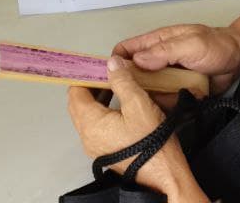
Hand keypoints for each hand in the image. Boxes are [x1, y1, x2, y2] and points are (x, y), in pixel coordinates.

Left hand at [67, 57, 204, 201]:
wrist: (163, 174)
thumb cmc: (152, 143)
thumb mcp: (139, 104)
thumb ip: (122, 80)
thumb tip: (111, 63)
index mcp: (91, 123)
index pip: (75, 92)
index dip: (86, 75)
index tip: (99, 65)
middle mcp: (87, 137)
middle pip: (78, 104)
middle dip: (91, 86)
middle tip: (108, 73)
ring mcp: (95, 146)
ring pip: (87, 116)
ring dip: (97, 99)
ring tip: (116, 85)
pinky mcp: (104, 151)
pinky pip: (95, 127)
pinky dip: (102, 112)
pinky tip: (119, 104)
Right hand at [115, 24, 239, 95]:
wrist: (239, 60)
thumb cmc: (217, 45)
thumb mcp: (191, 44)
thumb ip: (164, 51)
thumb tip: (136, 60)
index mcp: (156, 42)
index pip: (125, 50)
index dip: (114, 63)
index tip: (110, 80)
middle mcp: (156, 60)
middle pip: (131, 75)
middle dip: (128, 87)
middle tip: (131, 101)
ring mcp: (166, 77)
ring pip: (145, 92)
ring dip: (148, 100)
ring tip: (156, 106)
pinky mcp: (175, 92)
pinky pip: (162, 102)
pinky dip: (164, 107)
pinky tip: (171, 109)